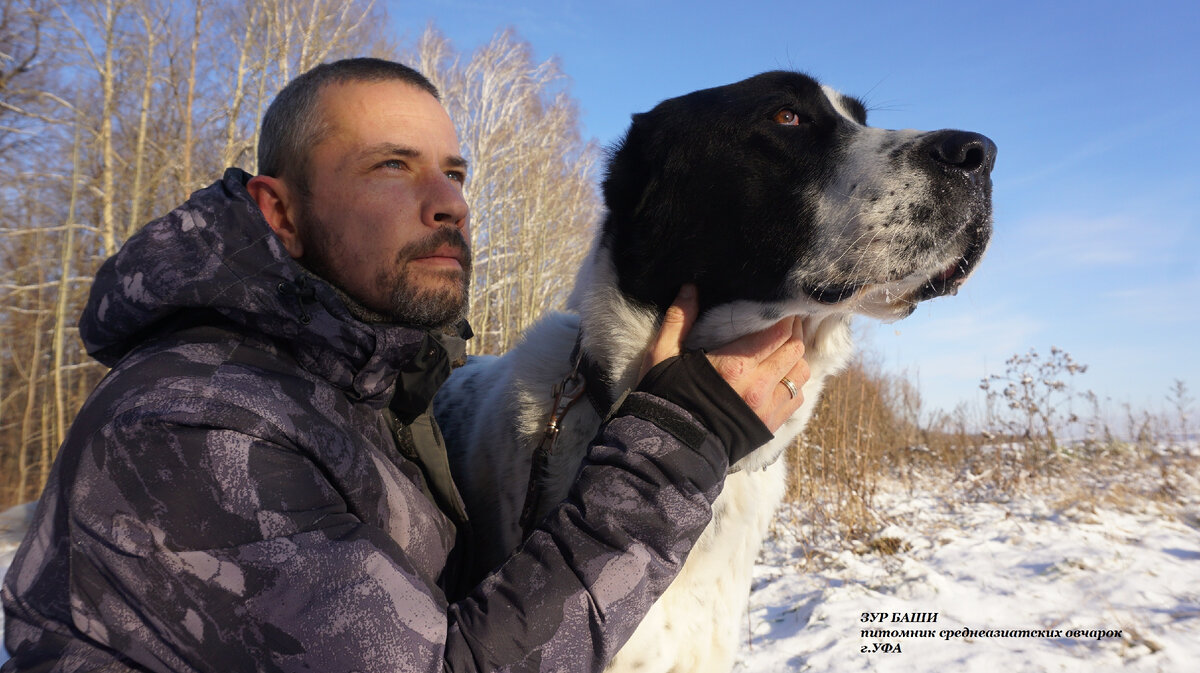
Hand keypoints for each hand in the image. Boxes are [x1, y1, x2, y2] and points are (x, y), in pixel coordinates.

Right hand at [642, 285, 810, 432]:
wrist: (671, 446)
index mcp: (734, 365)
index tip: (779, 309)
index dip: (784, 317)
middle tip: (784, 324)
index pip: (778, 332)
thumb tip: (689, 288)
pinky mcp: (770, 424)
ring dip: (795, 358)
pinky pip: (797, 398)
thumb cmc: (665, 397)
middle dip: (792, 332)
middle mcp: (758, 385)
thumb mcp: (664, 355)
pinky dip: (794, 383)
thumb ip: (680, 319)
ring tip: (783, 350)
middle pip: (795, 348)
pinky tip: (780, 377)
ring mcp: (767, 407)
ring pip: (801, 373)